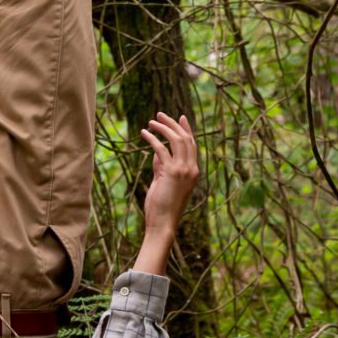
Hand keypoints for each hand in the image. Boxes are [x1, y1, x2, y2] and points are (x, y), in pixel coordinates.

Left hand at [134, 112, 200, 275]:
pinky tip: (144, 133)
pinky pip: (161, 149)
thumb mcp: (163, 182)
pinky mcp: (171, 172)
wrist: (163, 223)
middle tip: (160, 114)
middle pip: (185, 138)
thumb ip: (161, 167)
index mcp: (193, 172)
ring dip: (163, 128)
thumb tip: (156, 152)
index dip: (187, 129)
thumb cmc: (162, 207)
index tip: (181, 117)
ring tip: (150, 121)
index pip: (192, 145)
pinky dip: (152, 139)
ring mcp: (183, 170)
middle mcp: (191, 169)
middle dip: (173, 124)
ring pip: (176, 140)